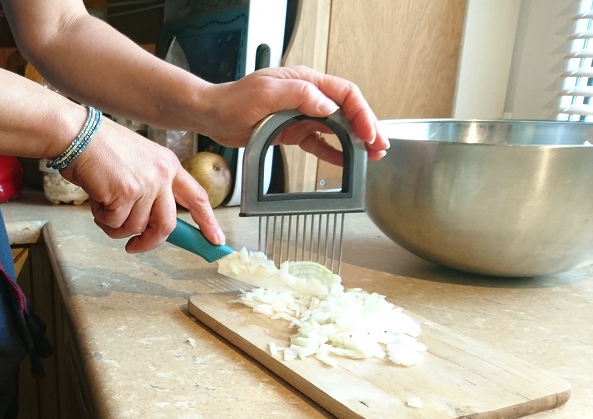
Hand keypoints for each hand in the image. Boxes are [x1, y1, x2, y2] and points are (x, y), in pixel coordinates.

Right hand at [59, 119, 224, 253]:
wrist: (75, 134)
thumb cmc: (98, 148)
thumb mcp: (136, 163)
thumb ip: (149, 190)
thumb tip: (148, 224)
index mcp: (168, 165)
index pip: (196, 197)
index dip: (207, 222)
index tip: (215, 240)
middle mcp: (162, 174)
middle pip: (167, 225)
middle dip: (148, 242)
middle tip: (133, 247)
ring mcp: (146, 184)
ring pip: (135, 227)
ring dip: (114, 226)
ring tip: (102, 206)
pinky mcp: (126, 193)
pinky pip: (115, 224)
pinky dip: (101, 219)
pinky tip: (96, 199)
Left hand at [199, 66, 389, 163]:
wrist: (212, 115)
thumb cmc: (233, 100)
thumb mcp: (265, 92)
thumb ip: (298, 95)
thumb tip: (327, 106)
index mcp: (305, 81)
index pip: (344, 94)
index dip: (361, 113)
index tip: (369, 133)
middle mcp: (306, 97)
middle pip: (346, 111)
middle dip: (366, 129)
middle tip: (380, 148)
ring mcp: (300, 115)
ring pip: (336, 128)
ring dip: (354, 142)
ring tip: (370, 157)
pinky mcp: (291, 131)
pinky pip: (317, 142)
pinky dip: (332, 152)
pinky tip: (343, 163)